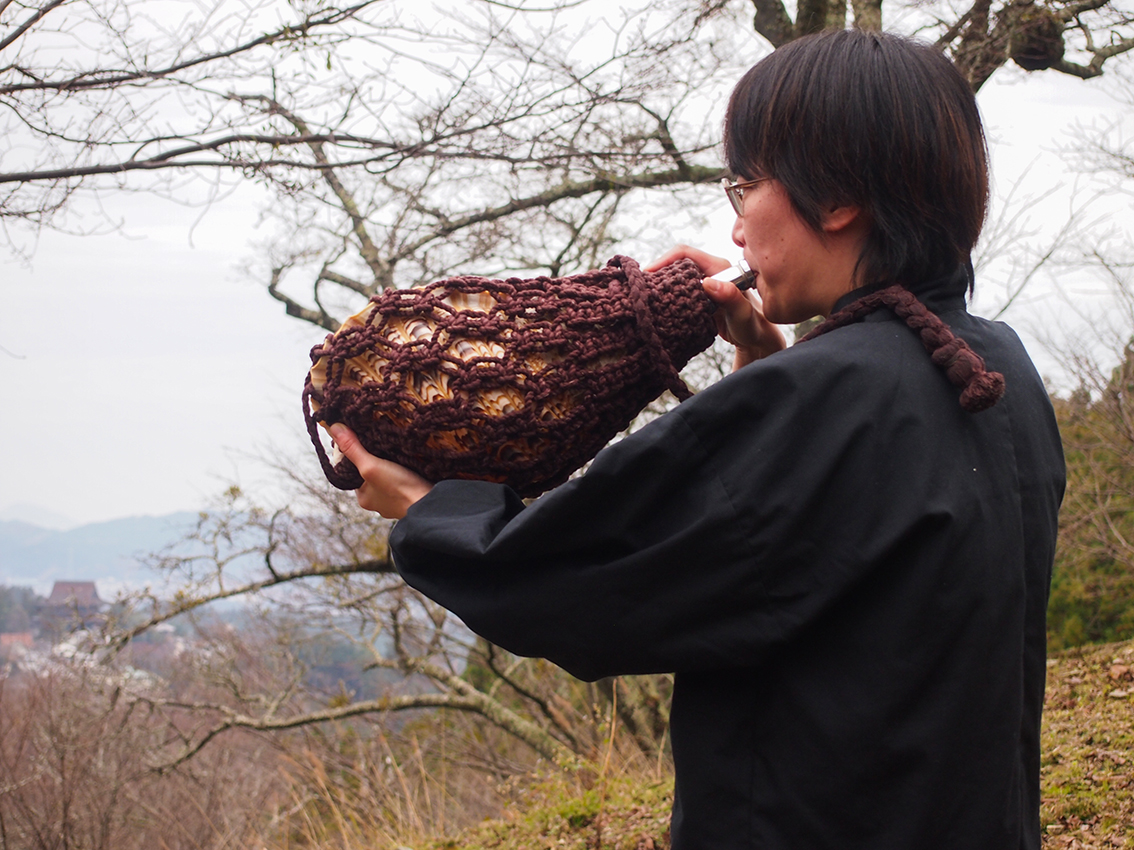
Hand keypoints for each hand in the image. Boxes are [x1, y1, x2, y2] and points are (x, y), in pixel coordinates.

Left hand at [328, 424, 433, 518]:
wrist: (431, 505)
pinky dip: (406, 473)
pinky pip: (404, 482)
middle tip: (385, 444)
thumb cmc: (399, 489)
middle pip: (373, 474)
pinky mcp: (412, 498)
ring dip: (394, 467)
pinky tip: (411, 464)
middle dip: (379, 461)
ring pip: (389, 478)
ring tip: (399, 452)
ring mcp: (396, 502)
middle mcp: (377, 502)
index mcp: (364, 498)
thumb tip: (334, 428)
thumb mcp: (371, 465)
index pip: (355, 471)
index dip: (359, 455)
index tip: (366, 440)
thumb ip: (353, 449)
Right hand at [648, 245, 785, 370]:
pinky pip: (678, 290)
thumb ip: (730, 298)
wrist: (756, 338)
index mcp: (719, 268)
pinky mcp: (698, 295)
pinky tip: (658, 305)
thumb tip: (708, 283)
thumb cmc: (753, 326)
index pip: (685, 253)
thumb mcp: (742, 314)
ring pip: (675, 276)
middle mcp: (710, 272)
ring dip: (660, 284)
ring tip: (645, 296)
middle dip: (657, 272)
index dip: (664, 260)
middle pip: (676, 263)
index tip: (648, 273)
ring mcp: (703, 283)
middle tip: (641, 287)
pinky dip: (666, 295)